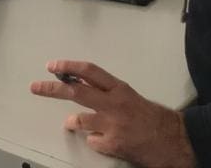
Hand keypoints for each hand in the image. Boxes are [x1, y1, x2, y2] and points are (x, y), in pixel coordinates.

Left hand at [30, 60, 195, 167]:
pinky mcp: (114, 144)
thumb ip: (106, 93)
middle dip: (52, 89)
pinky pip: (93, 141)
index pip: (89, 71)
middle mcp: (114, 103)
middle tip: (35, 86)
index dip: (68, 67)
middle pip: (75, 92)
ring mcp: (113, 125)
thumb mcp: (129, 96)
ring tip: (71, 122)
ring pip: (80, 119)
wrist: (175, 140)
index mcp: (119, 88)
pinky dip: (93, 140)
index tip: (52, 66)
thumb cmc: (153, 117)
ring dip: (73, 121)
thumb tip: (80, 90)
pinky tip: (102, 140)